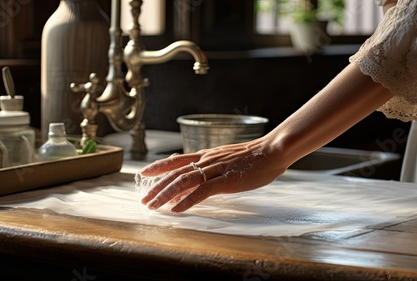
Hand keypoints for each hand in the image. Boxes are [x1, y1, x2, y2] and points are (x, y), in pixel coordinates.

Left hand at [138, 136, 286, 211]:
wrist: (272, 150)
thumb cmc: (253, 157)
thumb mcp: (227, 158)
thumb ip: (211, 166)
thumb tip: (196, 175)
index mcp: (207, 155)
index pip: (177, 160)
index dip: (159, 166)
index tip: (144, 173)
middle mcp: (207, 161)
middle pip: (176, 174)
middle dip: (158, 187)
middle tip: (145, 200)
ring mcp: (216, 170)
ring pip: (185, 182)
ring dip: (166, 194)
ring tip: (153, 205)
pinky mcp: (227, 180)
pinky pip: (203, 191)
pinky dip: (188, 200)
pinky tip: (177, 209)